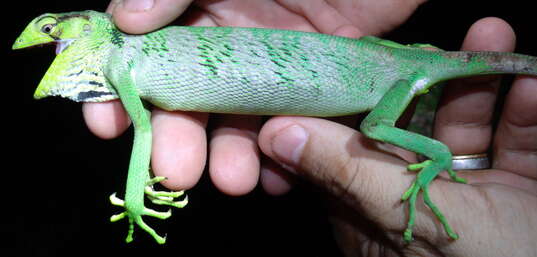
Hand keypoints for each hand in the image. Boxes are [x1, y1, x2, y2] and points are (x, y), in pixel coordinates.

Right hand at [85, 0, 424, 193]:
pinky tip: (279, 175)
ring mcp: (273, 71)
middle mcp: (231, 45)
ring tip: (235, 179)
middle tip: (176, 171)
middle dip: (179, 138)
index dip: (124, 88)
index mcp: (202, 11)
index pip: (149, 54)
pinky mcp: (315, 91)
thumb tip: (122, 19)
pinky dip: (285, 156)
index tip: (107, 123)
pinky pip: (293, 130)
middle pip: (192, 101)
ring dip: (231, 155)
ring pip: (241, 122)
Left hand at [258, 18, 536, 255]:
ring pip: (464, 134)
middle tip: (438, 44)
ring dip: (481, 90)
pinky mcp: (517, 200)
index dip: (352, 103)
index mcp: (374, 219)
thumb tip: (276, 134)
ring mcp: (466, 204)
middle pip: (410, 133)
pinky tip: (536, 88)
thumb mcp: (410, 216)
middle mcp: (414, 209)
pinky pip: (514, 151)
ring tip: (492, 41)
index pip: (347, 152)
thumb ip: (348, 173)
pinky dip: (525, 120)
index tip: (358, 58)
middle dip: (427, 86)